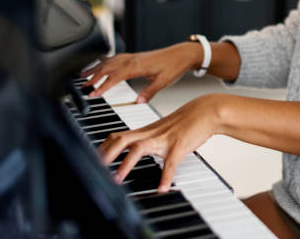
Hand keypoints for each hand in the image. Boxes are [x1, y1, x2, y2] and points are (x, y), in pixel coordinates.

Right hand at [81, 43, 201, 102]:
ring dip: (96, 68)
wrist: (182, 54)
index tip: (93, 93)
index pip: (114, 77)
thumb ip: (149, 92)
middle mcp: (132, 59)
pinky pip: (115, 58)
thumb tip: (138, 102)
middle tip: (82, 86)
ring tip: (83, 74)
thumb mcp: (163, 82)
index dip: (102, 86)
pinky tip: (101, 65)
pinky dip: (105, 62)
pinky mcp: (135, 56)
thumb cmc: (174, 66)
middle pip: (107, 67)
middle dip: (93, 77)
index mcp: (137, 66)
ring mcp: (133, 56)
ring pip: (109, 61)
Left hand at [98, 94, 221, 191]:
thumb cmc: (188, 121)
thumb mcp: (165, 129)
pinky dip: (165, 176)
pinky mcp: (179, 145)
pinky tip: (163, 188)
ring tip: (118, 180)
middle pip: (121, 139)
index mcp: (147, 130)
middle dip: (105, 154)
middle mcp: (152, 133)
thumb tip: (139, 149)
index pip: (118, 136)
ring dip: (126, 164)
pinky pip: (170, 162)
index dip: (103, 148)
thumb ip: (151, 138)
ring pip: (139, 148)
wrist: (207, 111)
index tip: (92, 160)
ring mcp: (165, 139)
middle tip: (94, 169)